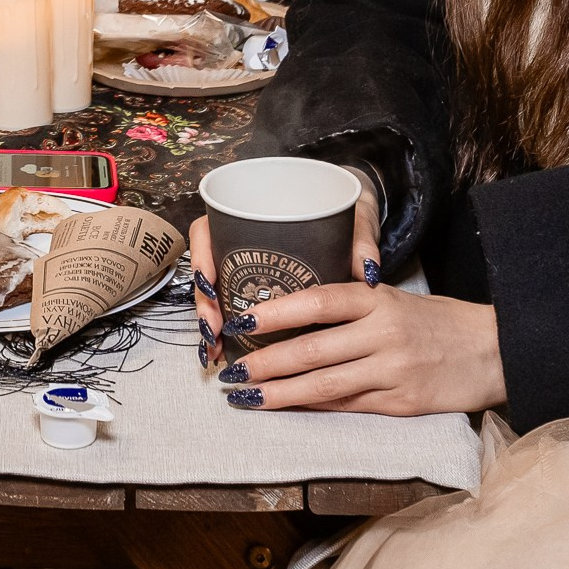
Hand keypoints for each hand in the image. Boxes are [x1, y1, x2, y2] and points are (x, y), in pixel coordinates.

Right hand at [189, 193, 380, 363]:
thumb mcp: (356, 222)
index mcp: (256, 216)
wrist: (357, 224)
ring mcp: (248, 267)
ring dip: (211, 323)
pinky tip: (225, 352)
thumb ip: (361, 241)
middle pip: (207, 269)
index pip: (210, 229)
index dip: (202, 256)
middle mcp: (244, 241)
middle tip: (214, 330)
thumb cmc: (350, 217)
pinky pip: (231, 309)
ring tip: (215, 351)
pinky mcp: (258, 291)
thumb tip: (366, 270)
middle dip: (205, 303)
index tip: (208, 283)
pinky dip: (226, 333)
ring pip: (214, 294)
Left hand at [217, 281, 504, 417]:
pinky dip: (314, 407)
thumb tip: (292, 315)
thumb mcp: (395, 299)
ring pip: (324, 386)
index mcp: (378, 301)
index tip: (240, 319)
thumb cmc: (439, 321)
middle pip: (311, 350)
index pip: (318, 301)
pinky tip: (289, 407)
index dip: (275, 311)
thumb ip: (351, 307)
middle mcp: (383, 334)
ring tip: (247, 397)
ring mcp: (393, 372)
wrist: (495, 350)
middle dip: (265, 363)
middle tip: (231, 372)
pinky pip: (347, 406)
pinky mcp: (402, 404)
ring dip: (280, 393)